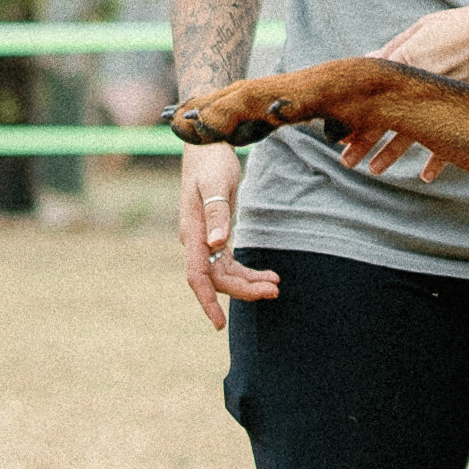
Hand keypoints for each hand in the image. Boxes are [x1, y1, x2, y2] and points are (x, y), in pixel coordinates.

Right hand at [178, 143, 279, 327]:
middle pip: (216, 278)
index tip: (220, 324)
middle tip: (274, 290)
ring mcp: (204, 239)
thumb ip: (217, 214)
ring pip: (224, 273)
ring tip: (275, 285)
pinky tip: (267, 275)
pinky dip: (246, 272)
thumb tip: (216, 244)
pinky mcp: (214, 235)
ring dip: (248, 283)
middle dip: (243, 289)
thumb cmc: (210, 161)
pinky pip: (228, 263)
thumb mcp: (215, 184)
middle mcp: (195, 240)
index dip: (208, 301)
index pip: (197, 276)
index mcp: (192, 232)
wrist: (206, 145)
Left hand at [336, 0, 468, 176]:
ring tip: (373, 170)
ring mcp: (444, 100)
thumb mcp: (422, 29)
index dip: (353, 113)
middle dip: (364, 141)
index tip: (336, 129)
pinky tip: (426, 176)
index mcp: (408, 60)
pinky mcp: (466, 109)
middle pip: (386, 118)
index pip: (372, 93)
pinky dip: (438, 160)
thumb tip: (368, 60)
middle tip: (346, 160)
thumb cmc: (460, 25)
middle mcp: (422, 84)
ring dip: (390, 154)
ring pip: (411, 134)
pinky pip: (450, 140)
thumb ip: (394, 47)